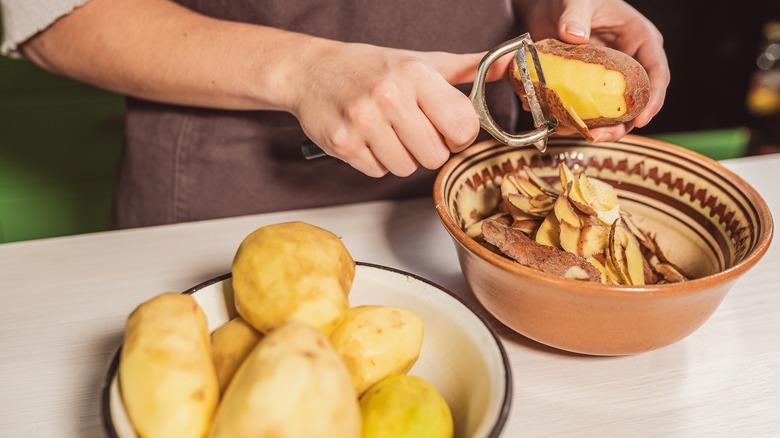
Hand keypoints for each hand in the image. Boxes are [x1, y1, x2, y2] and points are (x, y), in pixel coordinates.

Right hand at [285, 39, 509, 176]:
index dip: (458, 134)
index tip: (445, 126)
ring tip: (386, 131)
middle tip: (411, 129)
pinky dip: (376, 162)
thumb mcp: (422, 61)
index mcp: (416, 74)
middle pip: (436, 156)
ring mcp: (363, 122)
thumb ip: (470, 69)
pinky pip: (378, 173)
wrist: (311, 71)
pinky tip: (367, 138)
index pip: (463, 127)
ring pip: (407, 169)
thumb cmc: (372, 68)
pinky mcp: (343, 144)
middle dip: (428, 148)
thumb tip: (513, 64)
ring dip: (401, 156)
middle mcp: (389, 96)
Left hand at [518, 0, 669, 142]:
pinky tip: (556, 124)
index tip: (641, 120)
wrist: (547, 6)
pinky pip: (583, 110)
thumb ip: (576, 15)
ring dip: (593, 129)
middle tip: (599, 136)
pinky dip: (570, 120)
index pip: (657, 73)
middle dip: (619, 125)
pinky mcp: (585, 89)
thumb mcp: (578, 0)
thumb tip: (574, 35)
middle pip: (634, 103)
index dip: (653, 99)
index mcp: (640, 40)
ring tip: (574, 134)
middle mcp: (629, 64)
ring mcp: (606, 81)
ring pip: (610, 114)